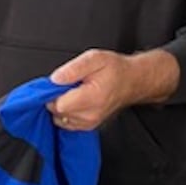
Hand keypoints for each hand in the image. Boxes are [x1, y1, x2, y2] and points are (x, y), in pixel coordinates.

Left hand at [48, 48, 178, 129]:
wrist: (131, 81)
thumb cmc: (114, 70)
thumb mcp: (94, 58)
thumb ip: (73, 69)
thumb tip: (55, 79)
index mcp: (93, 97)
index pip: (59, 105)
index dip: (53, 92)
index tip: (59, 82)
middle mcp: (91, 114)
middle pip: (58, 112)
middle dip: (57, 97)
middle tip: (68, 84)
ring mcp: (89, 123)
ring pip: (60, 118)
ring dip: (61, 105)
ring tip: (73, 92)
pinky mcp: (87, 126)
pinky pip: (66, 122)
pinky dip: (65, 112)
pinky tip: (74, 101)